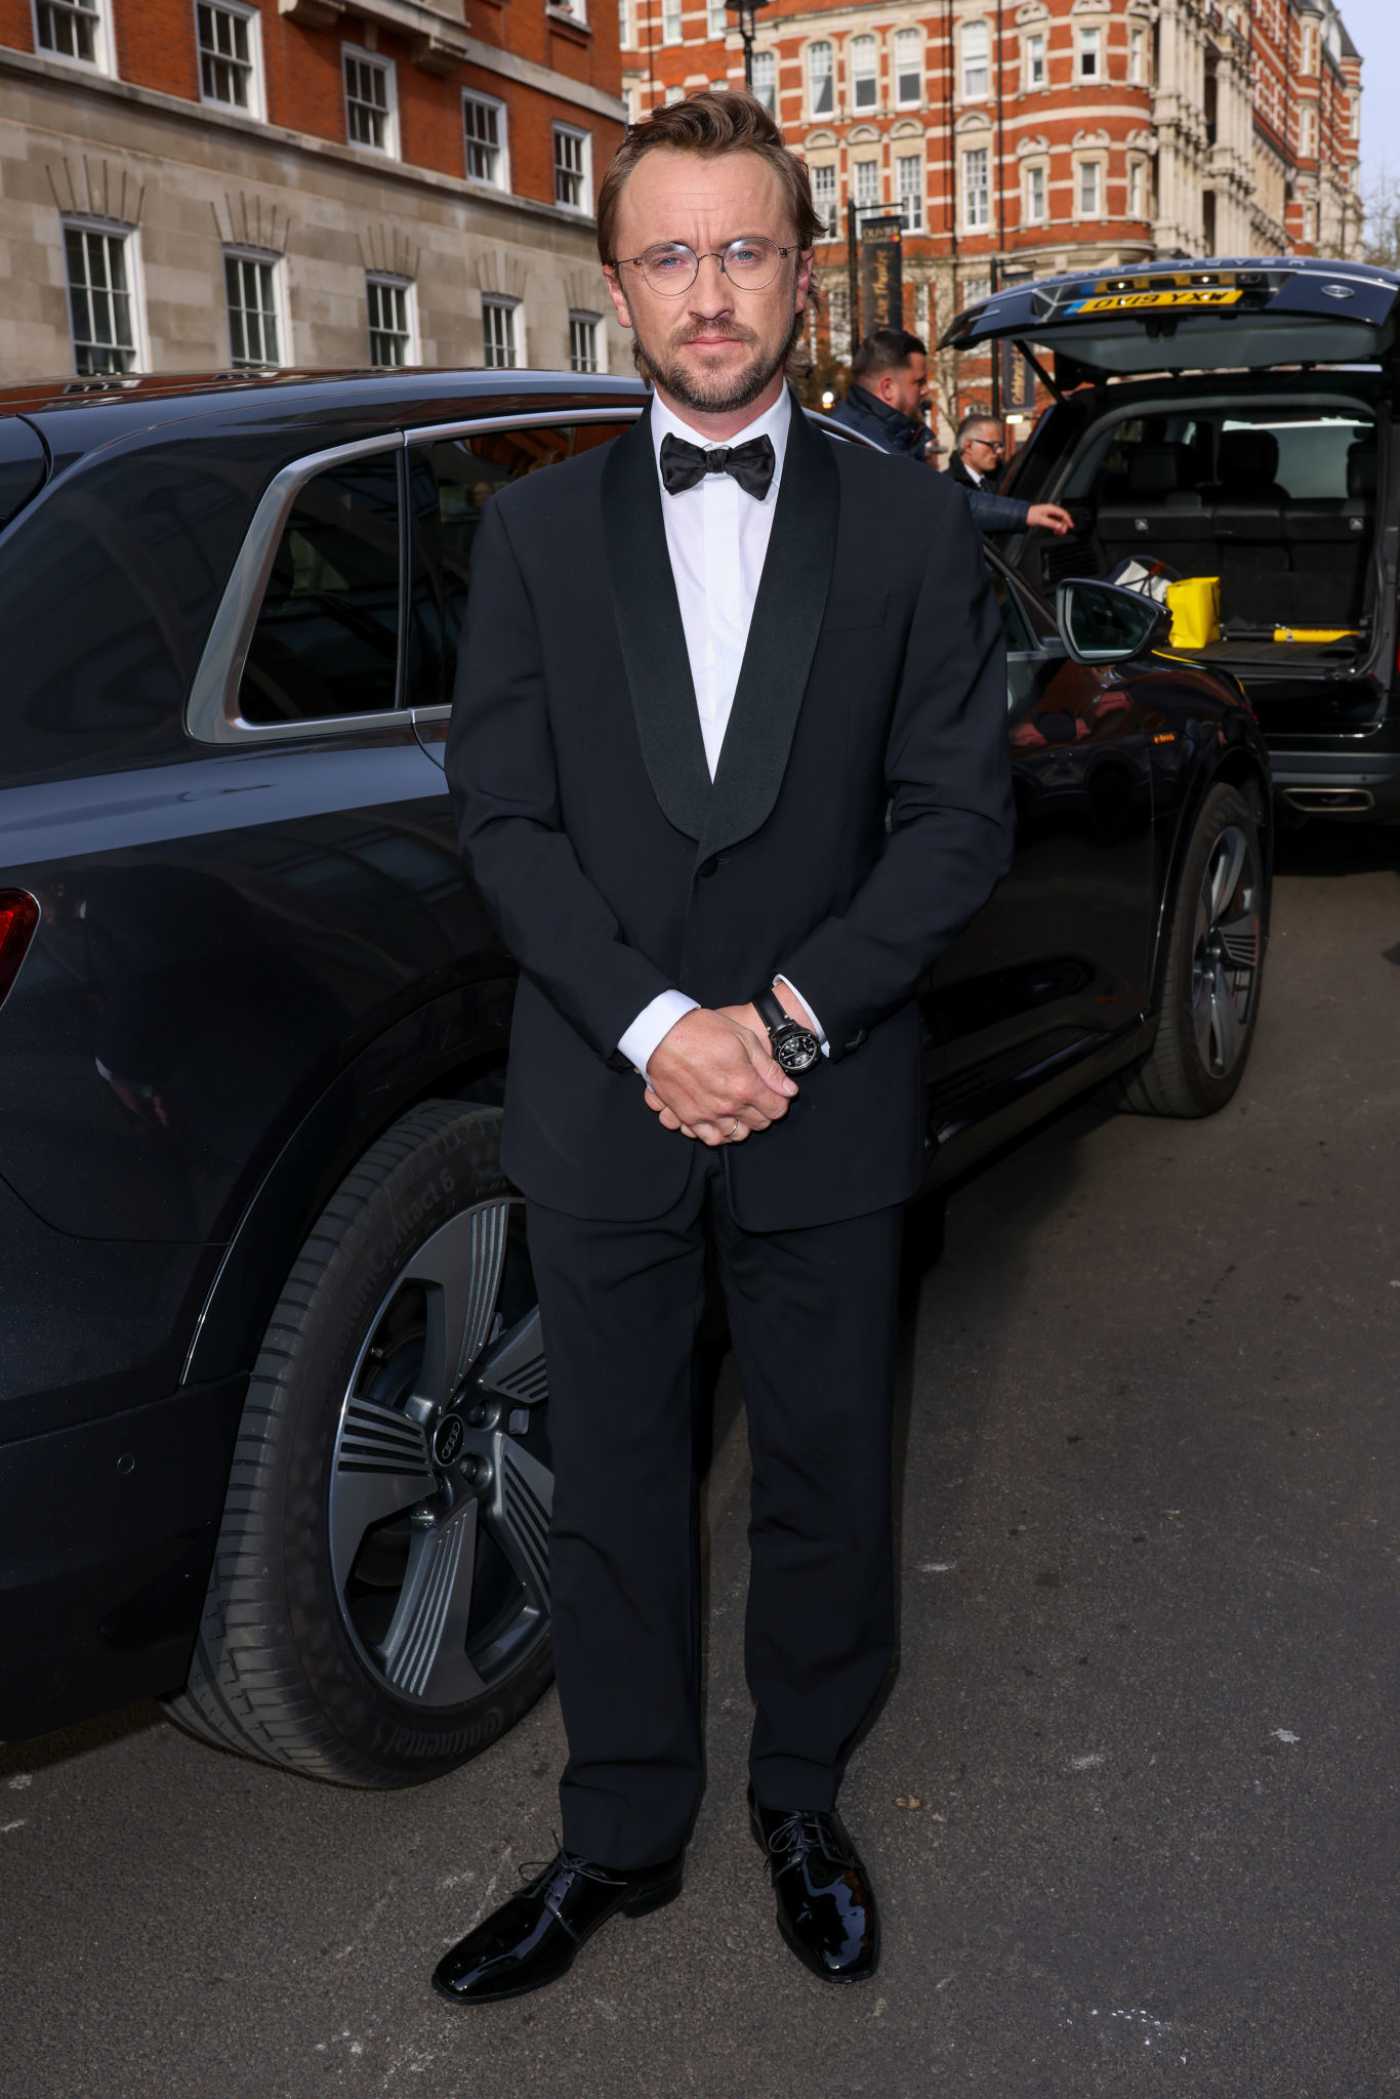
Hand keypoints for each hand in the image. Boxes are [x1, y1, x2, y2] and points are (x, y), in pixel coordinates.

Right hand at [643, 1005, 797, 1146]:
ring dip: (742, 1123)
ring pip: (736, 1134)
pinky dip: (719, 1133)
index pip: (777, 1109)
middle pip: (759, 1124)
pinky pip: (710, 1138)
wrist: (661, 1033)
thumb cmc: (703, 1030)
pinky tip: (720, 1118)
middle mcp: (727, 1105)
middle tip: (757, 1096)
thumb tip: (789, 1090)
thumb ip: (768, 1069)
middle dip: (763, 1111)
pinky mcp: (687, 1116)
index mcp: (745, 1085)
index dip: (780, 1100)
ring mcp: (706, 1114)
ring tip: (738, 1108)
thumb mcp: (744, 1039)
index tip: (775, 1092)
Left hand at [1027, 503, 1073, 535]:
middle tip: (1063, 532)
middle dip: (1064, 524)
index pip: (1063, 513)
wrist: (1022, 515)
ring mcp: (1049, 513)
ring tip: (1059, 532)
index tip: (1071, 526)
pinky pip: (1055, 521)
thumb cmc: (1029, 515)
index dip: (1068, 520)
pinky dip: (1056, 526)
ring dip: (1060, 526)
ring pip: (1059, 519)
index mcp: (1051, 508)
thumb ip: (1051, 523)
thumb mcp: (1041, 520)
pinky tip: (1055, 530)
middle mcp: (1051, 510)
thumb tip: (1059, 526)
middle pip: (1062, 517)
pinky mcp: (1047, 516)